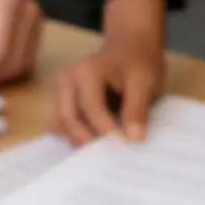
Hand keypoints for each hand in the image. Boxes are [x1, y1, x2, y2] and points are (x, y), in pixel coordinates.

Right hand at [52, 0, 166, 143]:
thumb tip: (133, 138)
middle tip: (110, 157)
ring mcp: (59, 91)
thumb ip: (137, 108)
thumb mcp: (145, 81)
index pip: (91, 108)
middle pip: (69, 119)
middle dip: (88, 140)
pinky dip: (73, 137)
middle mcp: (66, 80)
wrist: (129, 47)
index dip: (105, 131)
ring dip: (79, 140)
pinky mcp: (60, 102)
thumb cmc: (137, 62)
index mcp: (86, 71)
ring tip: (102, 153)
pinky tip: (93, 144)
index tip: (123, 148)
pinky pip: (60, 125)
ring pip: (60, 125)